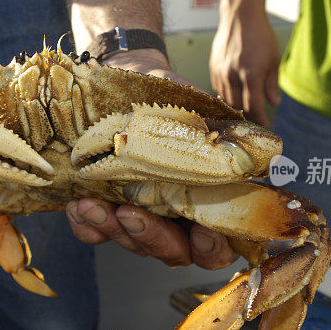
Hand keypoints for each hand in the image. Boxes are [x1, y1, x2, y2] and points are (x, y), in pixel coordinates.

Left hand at [65, 48, 238, 269]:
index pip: (217, 244)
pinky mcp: (106, 209)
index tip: (200, 230)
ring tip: (95, 205)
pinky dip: (88, 226)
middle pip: (173, 252)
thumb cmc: (171, 98)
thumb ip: (219, 133)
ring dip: (114, 229)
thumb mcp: (197, 110)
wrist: (127, 77)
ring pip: (132, 244)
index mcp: (207, 201)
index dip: (212, 247)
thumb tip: (251, 144)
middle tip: (132, 214)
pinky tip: (79, 206)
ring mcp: (140, 217)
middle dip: (152, 239)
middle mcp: (175, 218)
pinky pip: (96, 233)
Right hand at [210, 4, 281, 126]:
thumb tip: (275, 104)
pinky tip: (234, 97)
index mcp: (251, 73)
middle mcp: (233, 75)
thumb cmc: (261, 36)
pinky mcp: (213, 68)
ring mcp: (221, 72)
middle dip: (247, 117)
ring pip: (226, 100)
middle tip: (255, 124)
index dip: (260, 120)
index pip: (254, 106)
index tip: (265, 128)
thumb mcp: (274, 59)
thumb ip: (272, 84)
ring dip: (235, 108)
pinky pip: (218, 89)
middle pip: (238, 106)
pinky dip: (227, 96)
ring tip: (244, 114)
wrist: (240, 16)